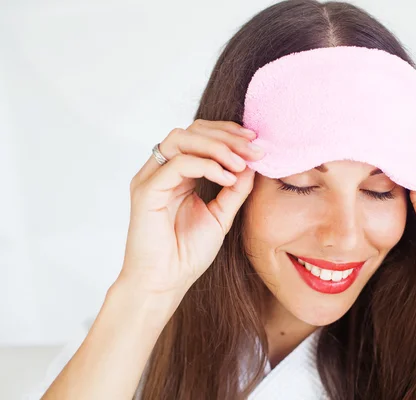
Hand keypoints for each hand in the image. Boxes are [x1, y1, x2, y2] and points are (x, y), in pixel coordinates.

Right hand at [117, 119, 263, 297]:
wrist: (164, 284)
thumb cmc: (187, 254)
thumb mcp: (221, 215)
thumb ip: (235, 189)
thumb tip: (252, 164)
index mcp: (178, 175)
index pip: (200, 137)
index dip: (228, 134)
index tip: (256, 142)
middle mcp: (162, 171)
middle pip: (191, 131)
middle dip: (227, 136)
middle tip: (254, 149)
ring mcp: (151, 179)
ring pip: (181, 139)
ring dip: (217, 146)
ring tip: (240, 163)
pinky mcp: (146, 191)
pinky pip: (178, 164)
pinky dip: (206, 166)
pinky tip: (227, 178)